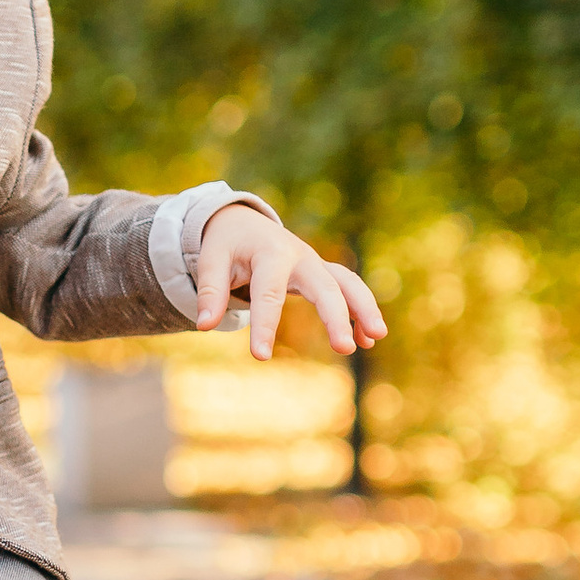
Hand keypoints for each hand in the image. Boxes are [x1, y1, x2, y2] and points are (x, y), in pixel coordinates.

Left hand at [194, 203, 384, 360]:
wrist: (243, 222)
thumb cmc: (226, 244)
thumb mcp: (211, 260)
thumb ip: (209, 291)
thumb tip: (205, 325)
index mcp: (270, 254)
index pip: (268, 294)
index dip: (264, 326)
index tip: (260, 357)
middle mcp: (300, 256)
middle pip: (324, 286)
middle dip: (336, 317)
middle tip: (344, 349)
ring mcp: (315, 264)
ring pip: (347, 282)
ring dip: (363, 309)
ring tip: (374, 340)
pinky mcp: (321, 272)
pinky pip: (348, 288)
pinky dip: (360, 311)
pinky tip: (367, 341)